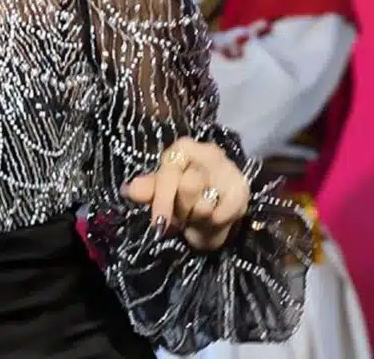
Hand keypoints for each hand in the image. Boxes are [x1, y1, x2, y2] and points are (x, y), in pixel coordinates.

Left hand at [123, 137, 250, 250]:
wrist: (214, 209)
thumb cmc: (182, 197)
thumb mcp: (162, 193)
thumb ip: (148, 190)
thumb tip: (130, 188)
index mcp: (184, 149)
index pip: (170, 172)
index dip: (162, 200)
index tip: (158, 225)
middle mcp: (209, 152)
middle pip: (190, 185)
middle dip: (181, 210)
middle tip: (180, 218)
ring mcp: (228, 169)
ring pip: (206, 203)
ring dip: (196, 220)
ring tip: (195, 219)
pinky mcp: (242, 189)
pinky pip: (223, 215)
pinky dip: (214, 226)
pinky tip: (212, 221)